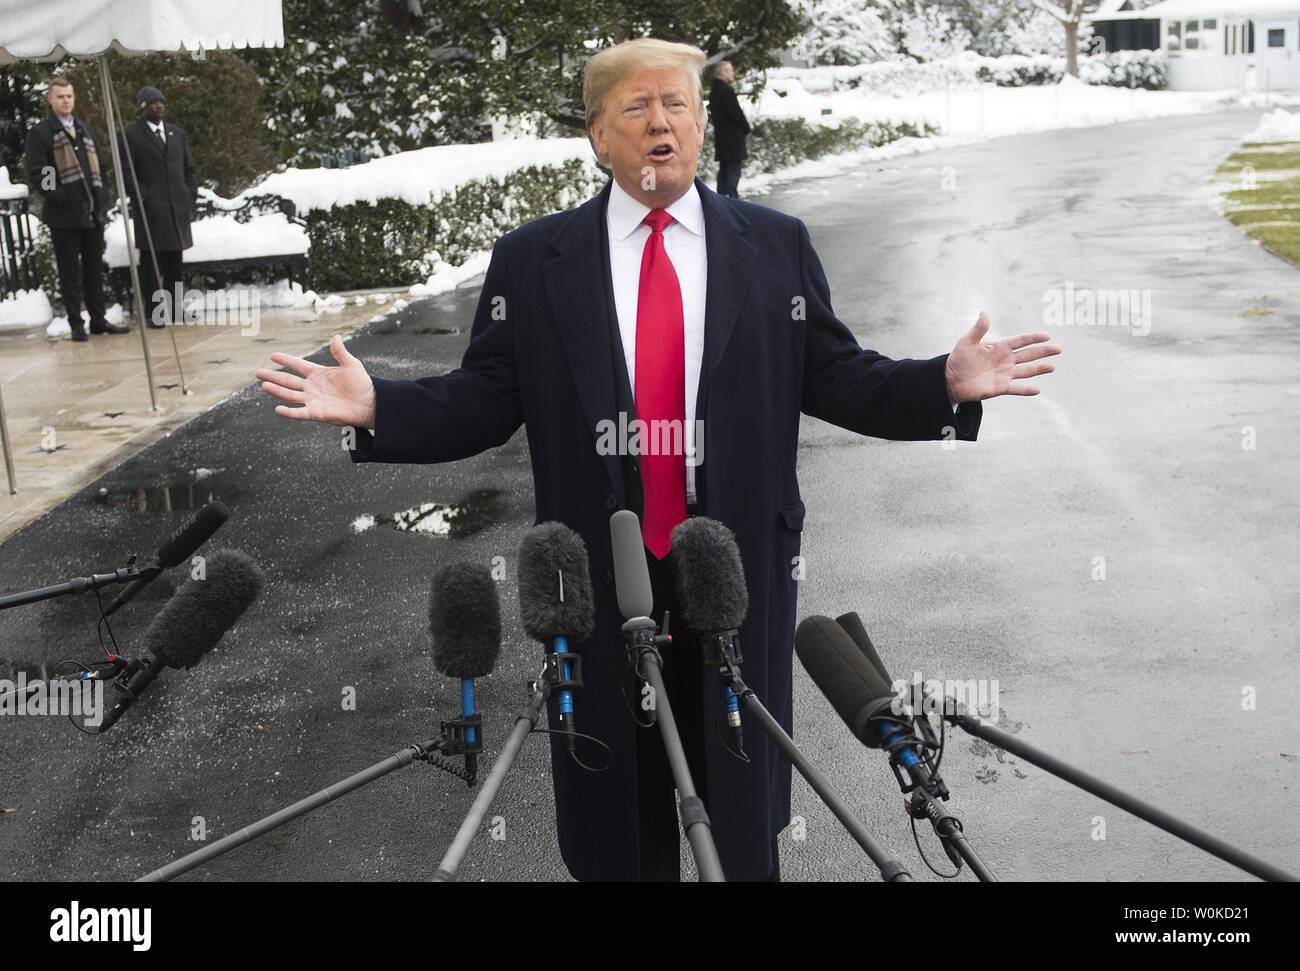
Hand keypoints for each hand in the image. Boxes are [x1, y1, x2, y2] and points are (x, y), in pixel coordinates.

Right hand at [256, 334, 376, 428]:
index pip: (298, 366)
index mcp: (319, 374)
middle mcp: (312, 387)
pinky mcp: (316, 413)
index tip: (273, 355)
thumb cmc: (362, 384)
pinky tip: (277, 409)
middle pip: (289, 380)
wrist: (370, 404)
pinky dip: (289, 412)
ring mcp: (313, 400)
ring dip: (277, 390)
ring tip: (264, 385)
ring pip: (290, 395)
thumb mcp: (351, 365)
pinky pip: (299, 413)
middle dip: (274, 376)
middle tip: (258, 372)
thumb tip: (336, 336)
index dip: (286, 360)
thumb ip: (340, 352)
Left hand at [945, 312, 1059, 403]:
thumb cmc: (958, 359)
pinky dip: (1026, 390)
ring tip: (1052, 366)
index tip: (1047, 335)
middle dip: (1043, 351)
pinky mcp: (1000, 387)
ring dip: (1039, 368)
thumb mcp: (967, 341)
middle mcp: (1006, 360)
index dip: (1033, 338)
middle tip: (1058, 348)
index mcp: (1000, 347)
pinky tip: (1037, 389)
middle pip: (1029, 354)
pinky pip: (1016, 388)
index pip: (1021, 341)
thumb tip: (984, 312)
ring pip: (1026, 371)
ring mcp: (1005, 374)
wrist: (951, 379)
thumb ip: (978, 328)